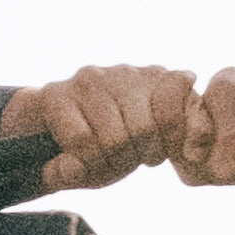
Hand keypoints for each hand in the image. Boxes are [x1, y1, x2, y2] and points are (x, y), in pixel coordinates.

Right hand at [3, 64, 195, 190]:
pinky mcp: (57, 93)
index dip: (172, 139)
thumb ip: (184, 131)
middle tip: (121, 158)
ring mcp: (91, 78)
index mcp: (156, 79)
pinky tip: (75, 158)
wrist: (43, 141)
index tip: (156, 156)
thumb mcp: (154, 146)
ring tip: (98, 158)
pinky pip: (81, 142)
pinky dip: (80, 162)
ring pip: (113, 138)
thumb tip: (191, 104)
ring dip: (105, 162)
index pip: (179, 99)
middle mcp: (125, 71)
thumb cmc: (107, 147)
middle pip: (145, 129)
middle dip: (134, 156)